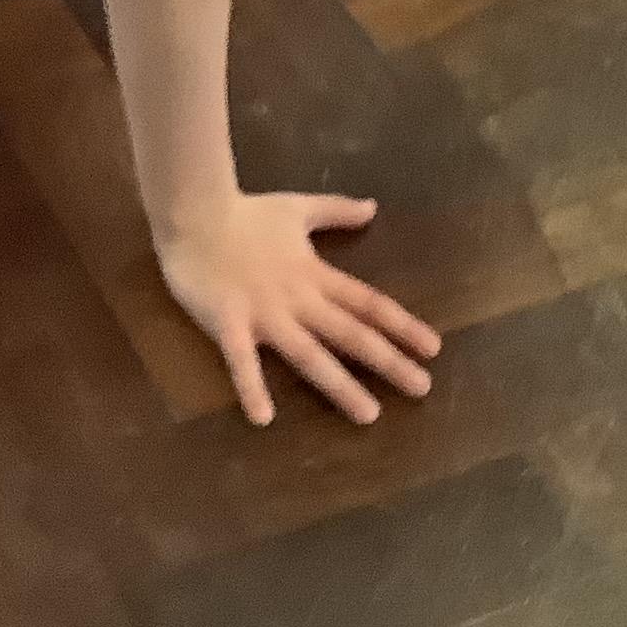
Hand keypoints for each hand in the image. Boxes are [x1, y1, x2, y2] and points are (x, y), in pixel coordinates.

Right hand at [157, 192, 441, 425]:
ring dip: (340, 385)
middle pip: (349, 334)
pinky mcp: (228, 323)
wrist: (193, 210)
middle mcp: (298, 299)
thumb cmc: (244, 212)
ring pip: (309, 355)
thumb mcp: (297, 208)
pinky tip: (263, 419)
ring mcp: (264, 314)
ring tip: (369, 415)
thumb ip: (336, 211)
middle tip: (422, 389)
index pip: (367, 303)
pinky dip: (251, 388)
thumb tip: (373, 207)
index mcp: (314, 274)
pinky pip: (240, 361)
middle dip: (387, 361)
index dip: (401, 325)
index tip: (433, 349)